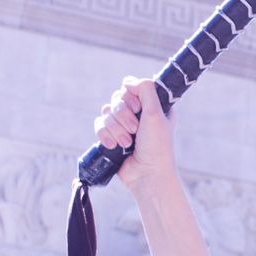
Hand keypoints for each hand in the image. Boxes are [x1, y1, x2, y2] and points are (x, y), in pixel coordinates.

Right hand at [94, 77, 176, 193]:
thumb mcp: (156, 114)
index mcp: (153, 106)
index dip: (130, 96)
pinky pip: (99, 125)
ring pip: (106, 112)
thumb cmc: (157, 146)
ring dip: (116, 128)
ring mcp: (124, 125)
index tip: (138, 108)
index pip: (131, 87)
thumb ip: (146, 91)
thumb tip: (128, 81)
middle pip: (117, 98)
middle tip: (135, 129)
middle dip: (123, 115)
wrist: (146, 174)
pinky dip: (105, 135)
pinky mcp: (112, 136)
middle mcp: (138, 113)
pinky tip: (114, 146)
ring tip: (127, 143)